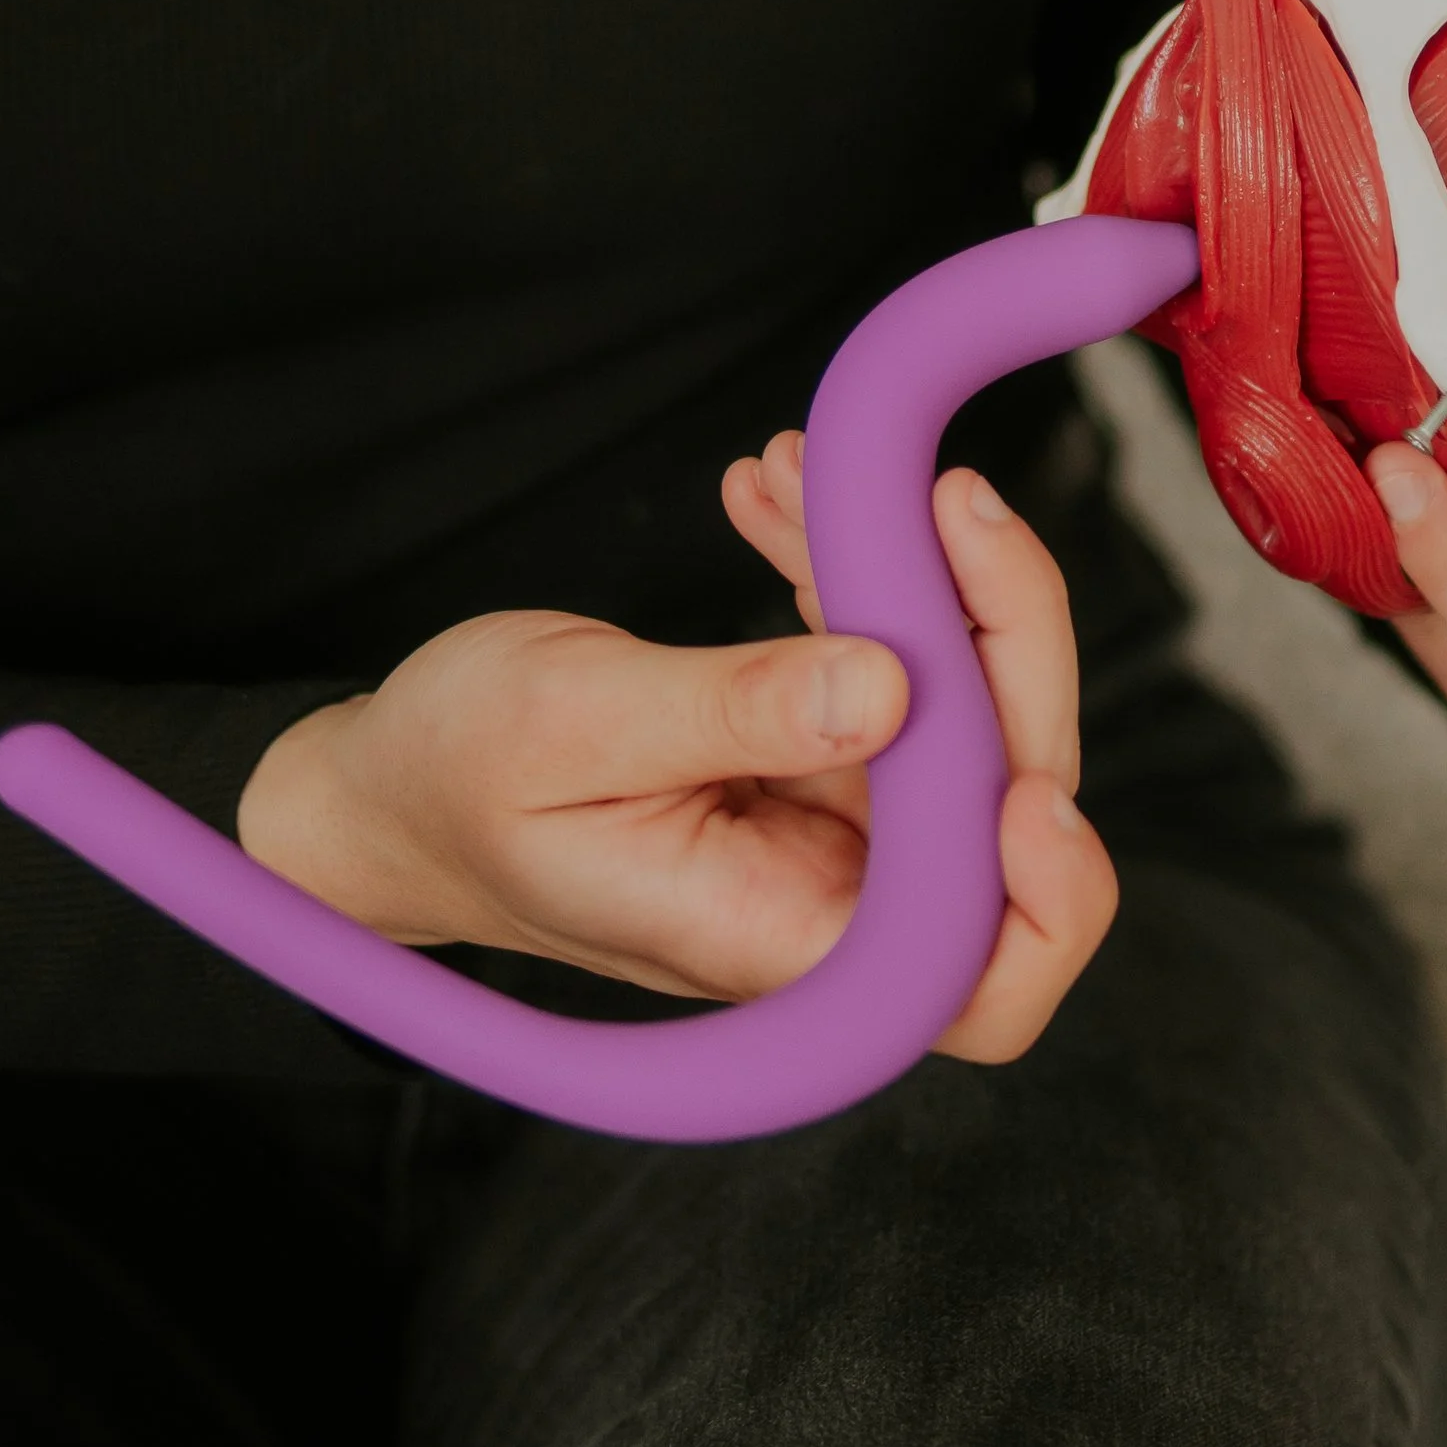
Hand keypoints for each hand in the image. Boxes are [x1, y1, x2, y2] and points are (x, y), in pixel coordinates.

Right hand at [237, 442, 1116, 1060]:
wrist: (396, 782)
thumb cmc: (453, 776)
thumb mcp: (568, 722)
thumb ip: (730, 711)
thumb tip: (891, 688)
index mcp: (779, 942)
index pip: (986, 976)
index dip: (1050, 887)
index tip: (1028, 768)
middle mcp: (835, 901)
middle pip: (1012, 799)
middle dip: (1000, 635)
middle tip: (941, 497)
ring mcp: (842, 828)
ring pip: (970, 711)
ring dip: (927, 575)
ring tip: (822, 470)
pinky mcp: (828, 757)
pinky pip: (896, 663)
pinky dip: (861, 570)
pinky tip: (787, 494)